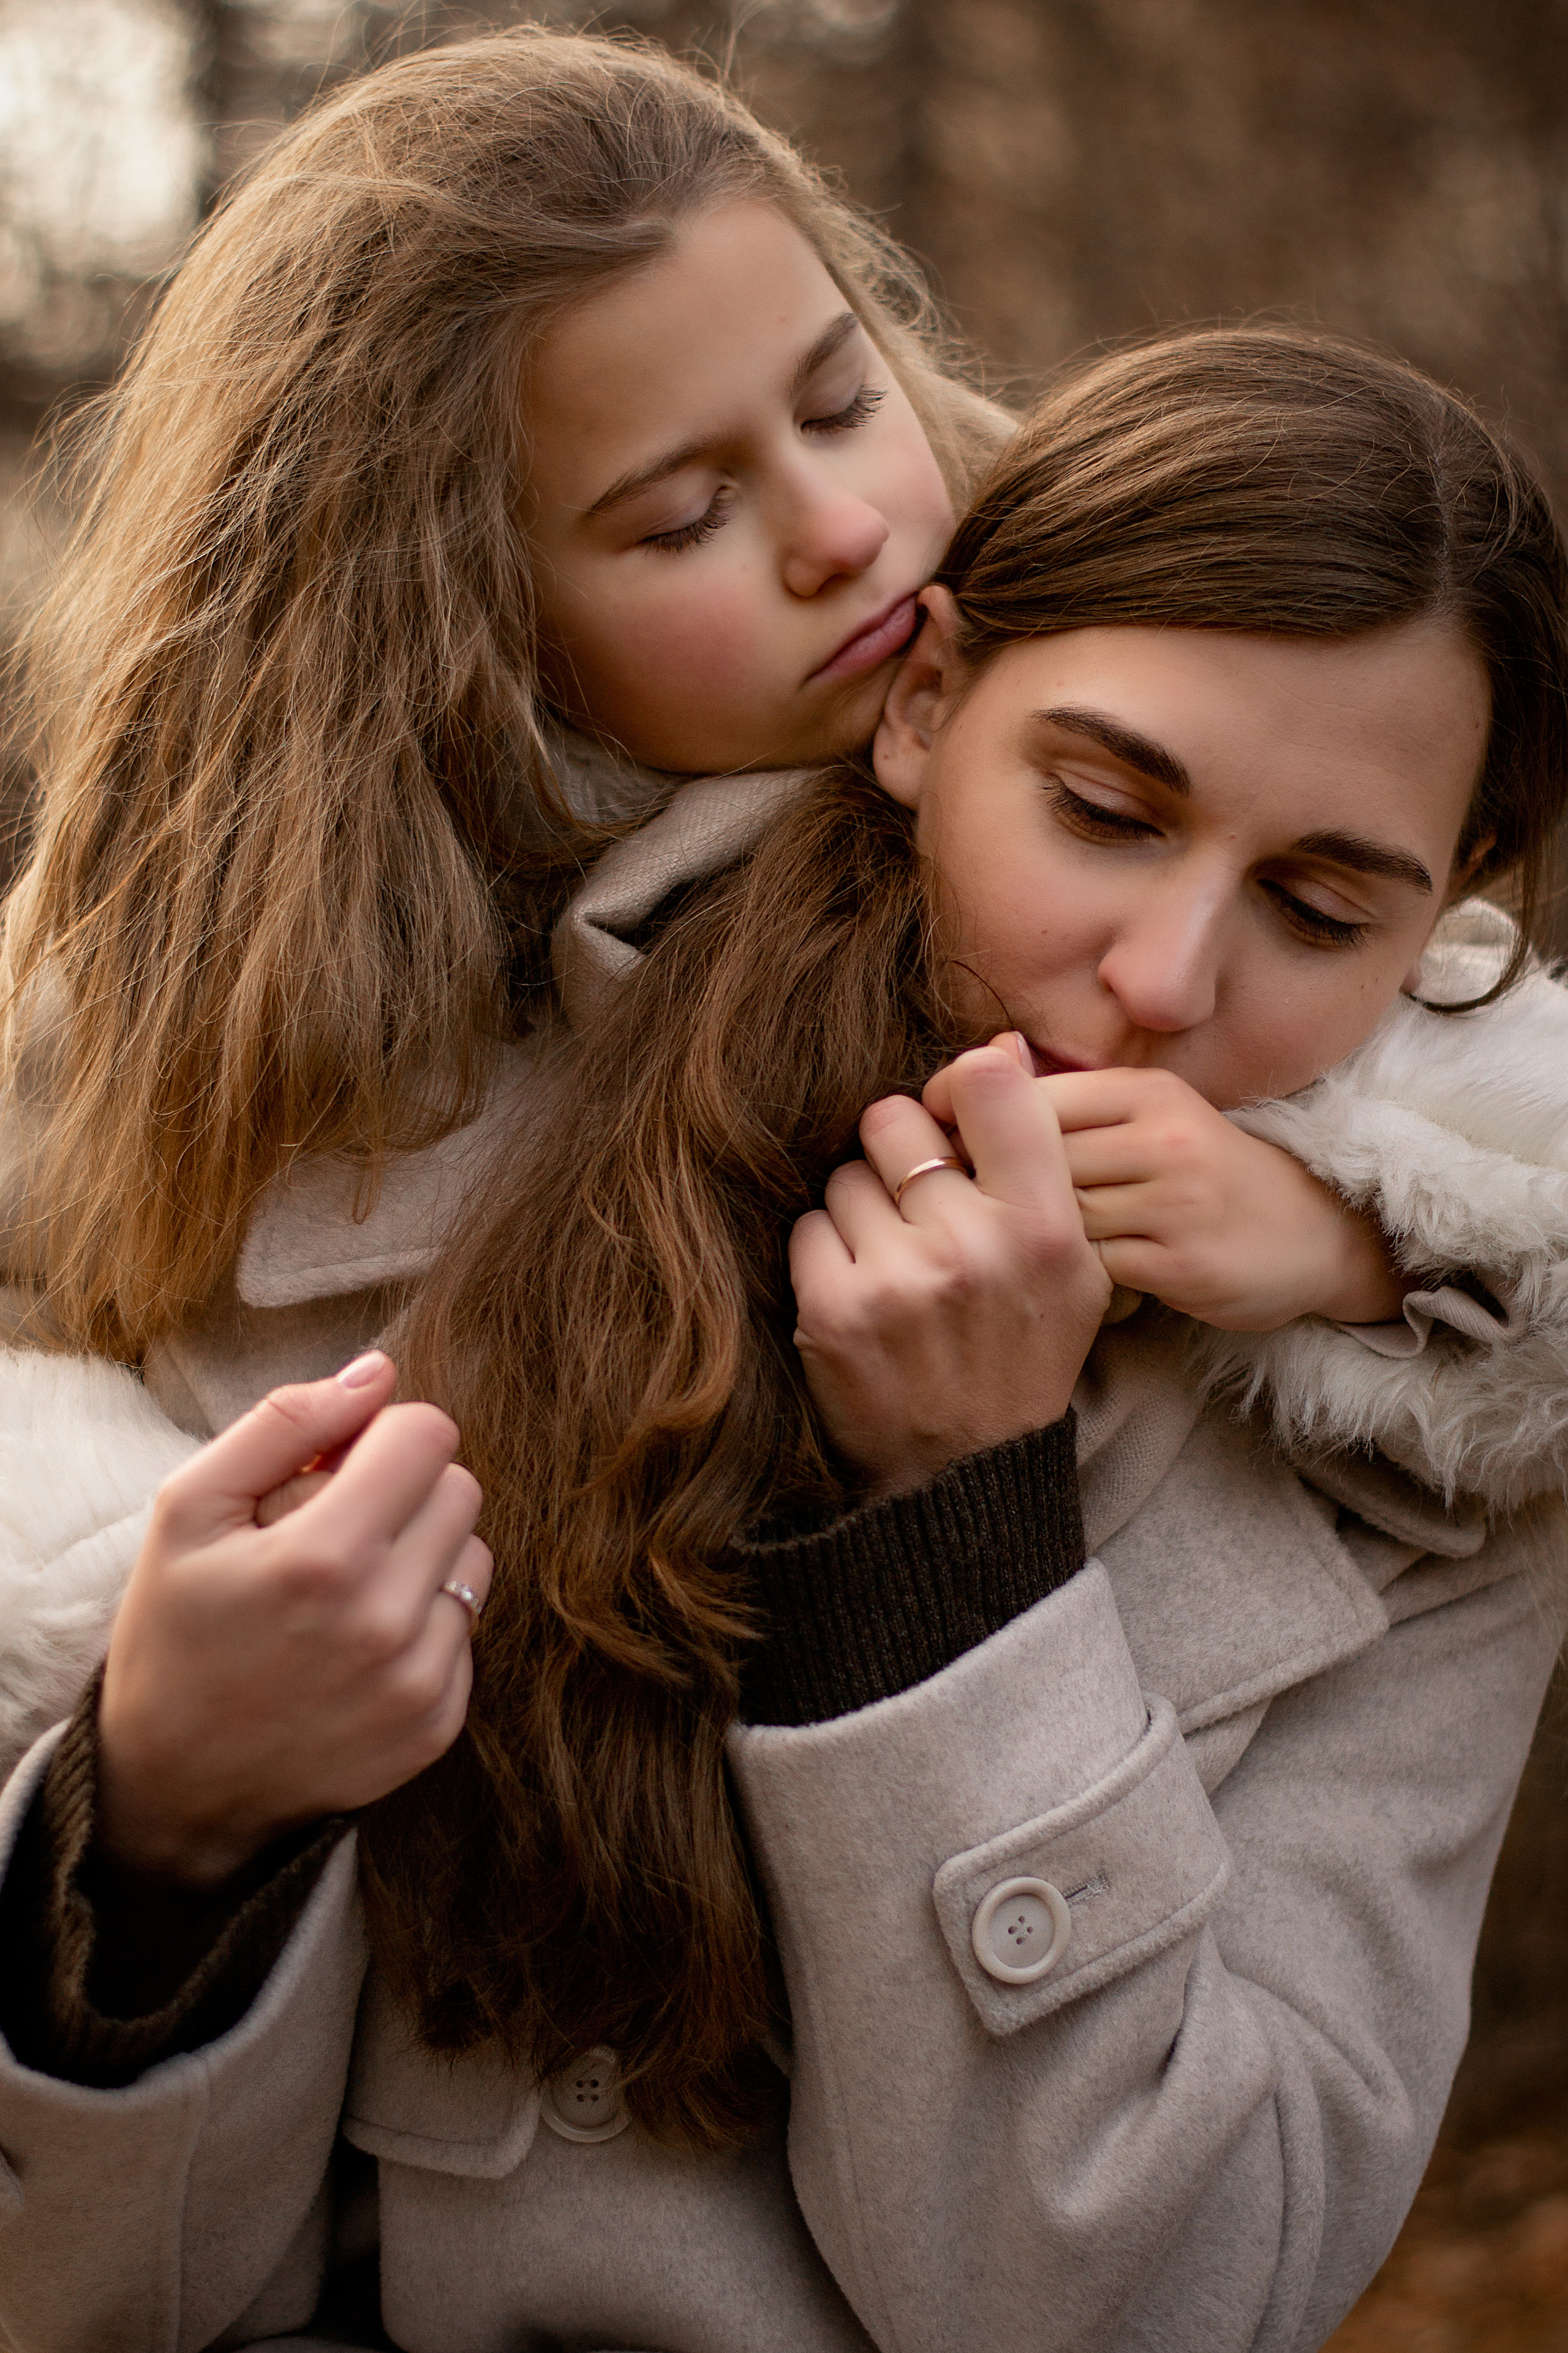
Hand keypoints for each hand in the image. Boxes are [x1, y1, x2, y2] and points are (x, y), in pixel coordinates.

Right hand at [97, 1351, 492, 1887]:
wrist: (173, 1785)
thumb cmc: (176, 1631)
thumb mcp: (189, 1509)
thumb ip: (284, 1422)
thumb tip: (377, 1372)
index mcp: (323, 1557)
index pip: (428, 1435)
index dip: (382, 1436)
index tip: (337, 1467)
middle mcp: (386, 1622)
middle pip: (461, 1488)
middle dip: (404, 1490)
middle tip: (334, 1529)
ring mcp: (419, 1681)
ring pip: (474, 1556)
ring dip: (422, 1556)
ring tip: (345, 1590)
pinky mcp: (438, 1723)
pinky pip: (468, 1628)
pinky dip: (423, 1624)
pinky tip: (356, 1647)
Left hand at [790, 1039, 1110, 1495]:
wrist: (967, 1478)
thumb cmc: (1023, 1354)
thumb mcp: (1071, 1266)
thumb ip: (1037, 1158)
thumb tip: (997, 1046)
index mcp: (1045, 1226)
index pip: (988, 1083)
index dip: (959, 1087)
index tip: (955, 1122)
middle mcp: (974, 1245)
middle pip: (895, 1118)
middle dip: (898, 1152)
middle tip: (918, 1206)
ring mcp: (899, 1278)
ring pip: (846, 1174)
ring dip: (862, 1209)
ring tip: (897, 1263)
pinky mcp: (834, 1310)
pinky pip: (809, 1226)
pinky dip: (828, 1254)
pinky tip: (864, 1294)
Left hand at [1011, 1066, 1407, 1331]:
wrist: (1313, 1235)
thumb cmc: (1206, 1173)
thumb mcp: (1152, 1115)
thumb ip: (1074, 1099)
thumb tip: (983, 1061)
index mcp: (1151, 1091)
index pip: (1035, 1099)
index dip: (980, 1127)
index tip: (954, 1151)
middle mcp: (1165, 1139)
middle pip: (1039, 1160)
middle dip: (999, 1187)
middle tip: (973, 1207)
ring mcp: (1178, 1203)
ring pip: (1061, 1216)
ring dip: (1037, 1234)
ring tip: (1023, 1241)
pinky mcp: (1182, 1264)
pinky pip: (1093, 1266)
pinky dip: (1074, 1272)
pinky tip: (1072, 1274)